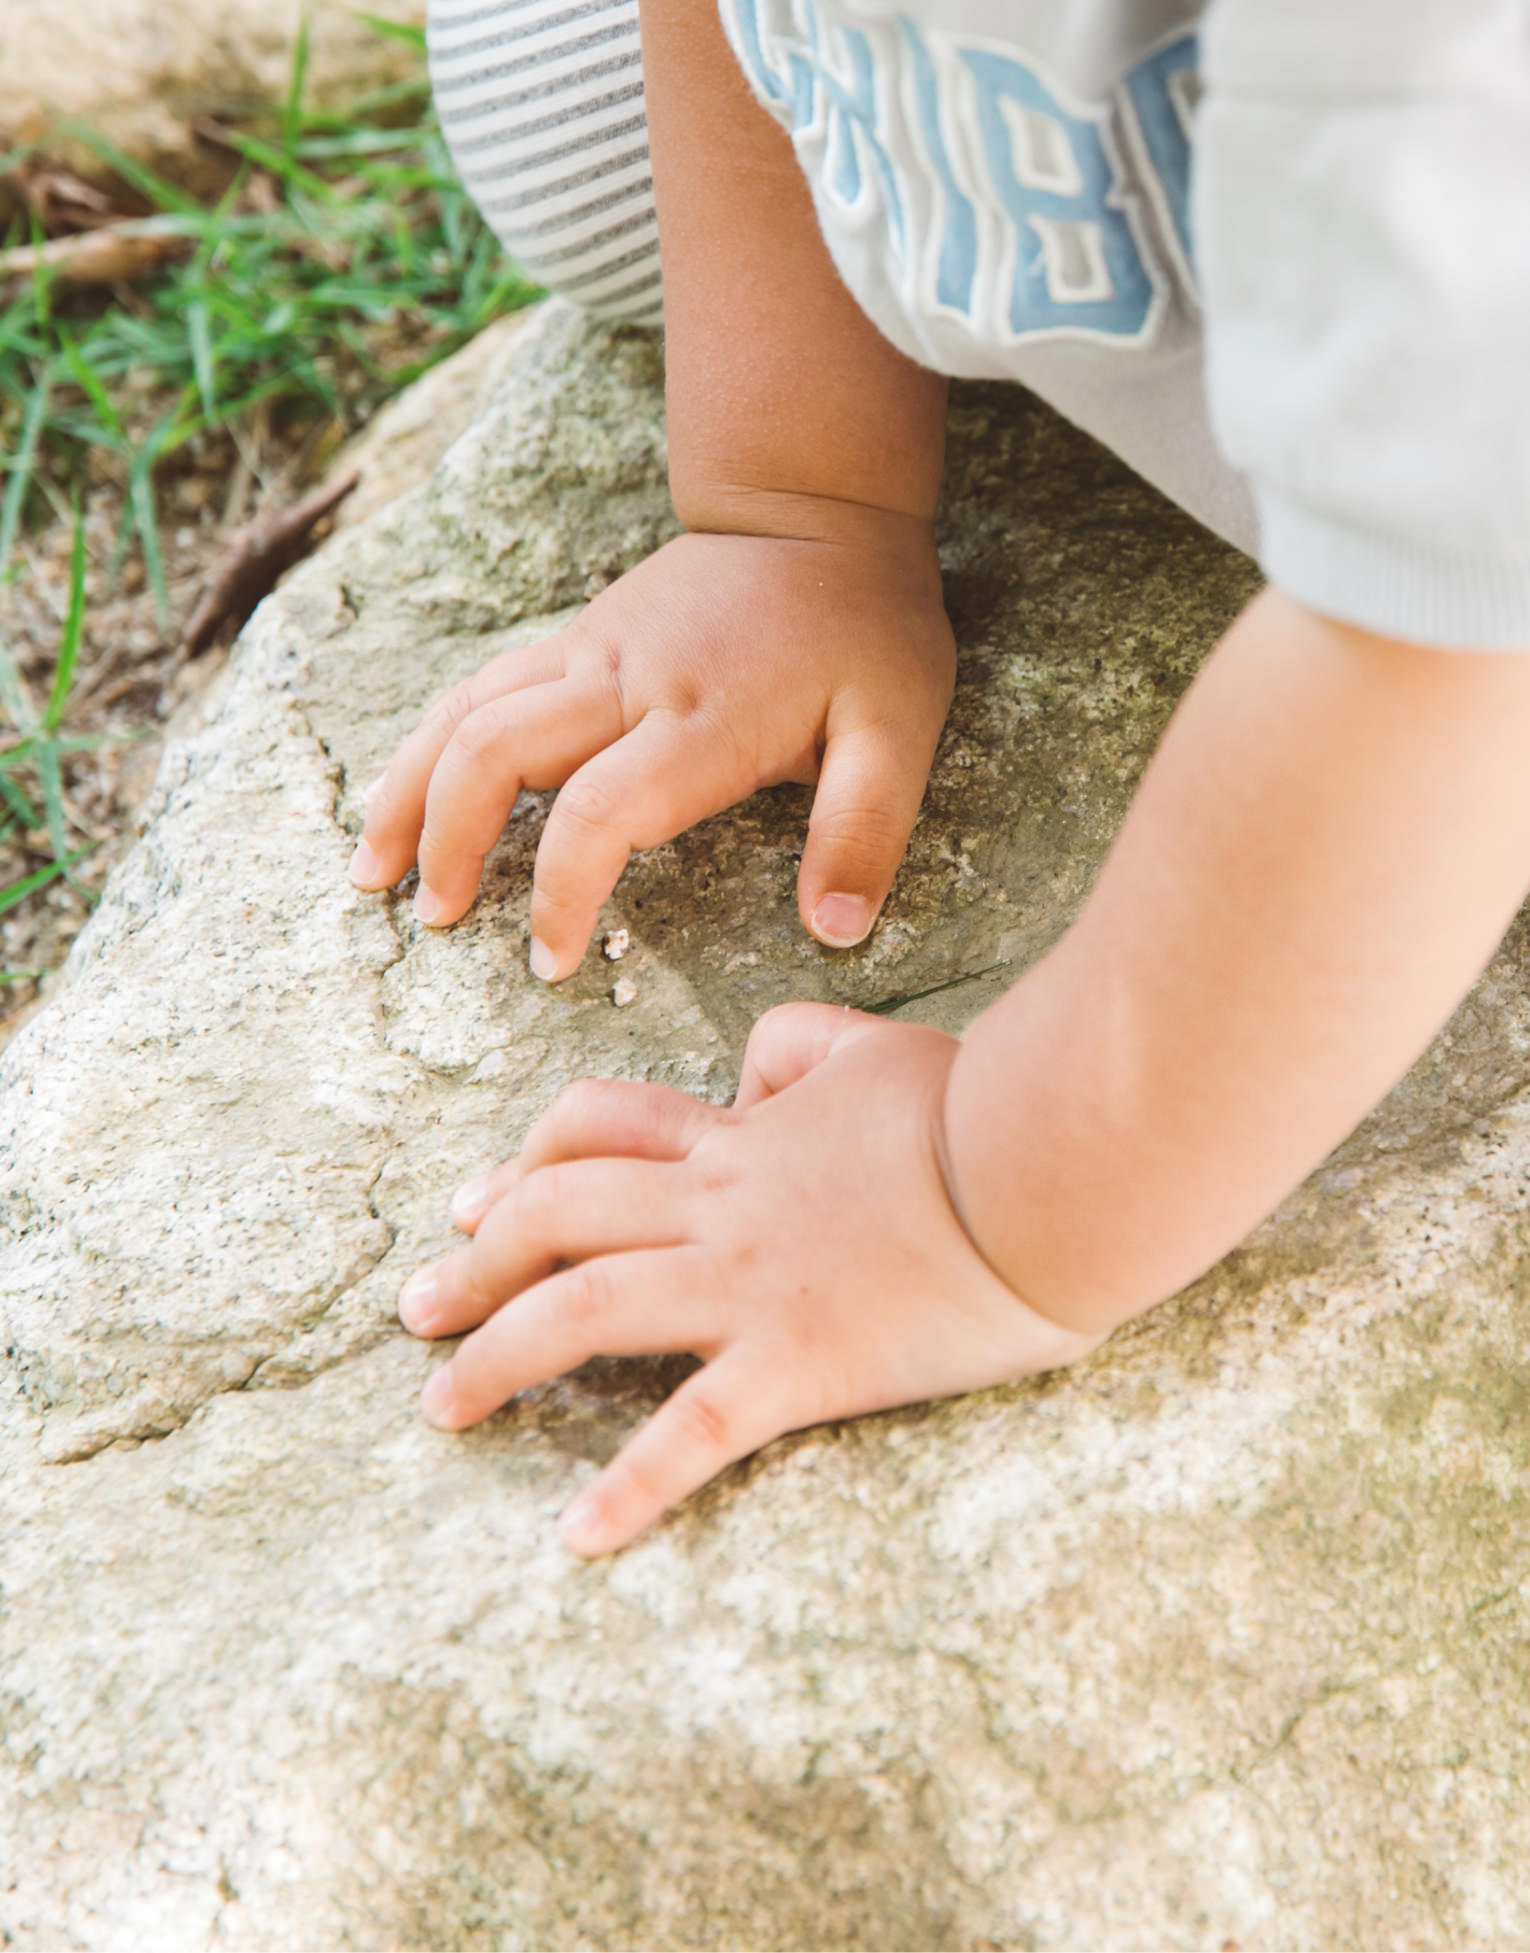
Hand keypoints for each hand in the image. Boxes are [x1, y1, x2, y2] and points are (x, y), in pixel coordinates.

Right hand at [347, 524, 954, 976]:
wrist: (815, 512)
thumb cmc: (863, 630)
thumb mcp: (899, 730)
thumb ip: (865, 831)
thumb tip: (834, 932)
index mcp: (701, 718)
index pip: (598, 812)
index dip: (559, 893)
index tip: (550, 960)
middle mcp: (624, 681)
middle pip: (493, 754)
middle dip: (448, 844)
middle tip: (435, 924)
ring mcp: (588, 653)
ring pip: (463, 714)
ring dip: (407, 793)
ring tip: (370, 874)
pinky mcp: (574, 640)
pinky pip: (477, 690)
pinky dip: (426, 746)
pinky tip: (402, 798)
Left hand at [395, 1003, 1104, 1555]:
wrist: (1051, 1160)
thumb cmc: (978, 1104)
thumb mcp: (873, 1045)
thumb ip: (796, 1044)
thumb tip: (747, 1067)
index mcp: (738, 1136)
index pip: (595, 1131)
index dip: (519, 1164)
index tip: (472, 1205)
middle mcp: (718, 1206)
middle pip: (555, 1219)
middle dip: (472, 1266)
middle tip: (415, 1312)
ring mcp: (749, 1285)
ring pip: (584, 1311)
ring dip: (496, 1360)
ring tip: (441, 1407)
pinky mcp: (800, 1362)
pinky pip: (693, 1431)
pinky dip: (629, 1489)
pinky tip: (575, 1540)